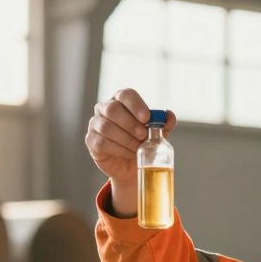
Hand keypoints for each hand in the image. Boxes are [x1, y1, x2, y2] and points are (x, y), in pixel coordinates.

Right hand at [85, 88, 176, 215]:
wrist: (131, 166)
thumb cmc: (143, 143)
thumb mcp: (157, 134)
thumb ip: (164, 124)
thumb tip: (169, 115)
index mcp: (121, 100)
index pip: (125, 94)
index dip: (136, 105)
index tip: (147, 118)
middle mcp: (105, 108)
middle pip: (112, 109)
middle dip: (130, 124)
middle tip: (143, 136)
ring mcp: (96, 124)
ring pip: (107, 127)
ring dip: (126, 139)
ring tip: (138, 148)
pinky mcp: (91, 140)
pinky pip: (102, 142)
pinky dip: (119, 149)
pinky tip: (129, 153)